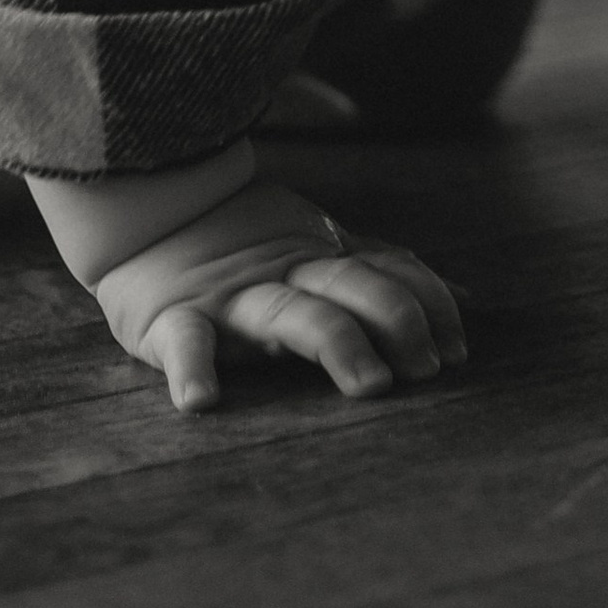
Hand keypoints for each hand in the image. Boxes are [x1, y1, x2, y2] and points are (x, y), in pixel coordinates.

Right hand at [93, 175, 465, 413]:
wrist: (141, 205)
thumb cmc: (242, 239)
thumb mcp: (320, 247)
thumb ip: (384, 272)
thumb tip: (467, 299)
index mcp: (318, 256)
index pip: (387, 272)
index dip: (429, 304)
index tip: (459, 349)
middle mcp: (283, 272)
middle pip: (350, 288)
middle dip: (396, 321)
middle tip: (430, 369)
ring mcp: (231, 295)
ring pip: (290, 315)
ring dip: (336, 343)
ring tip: (371, 384)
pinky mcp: (172, 317)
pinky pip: (185, 342)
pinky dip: (191, 369)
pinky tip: (202, 402)